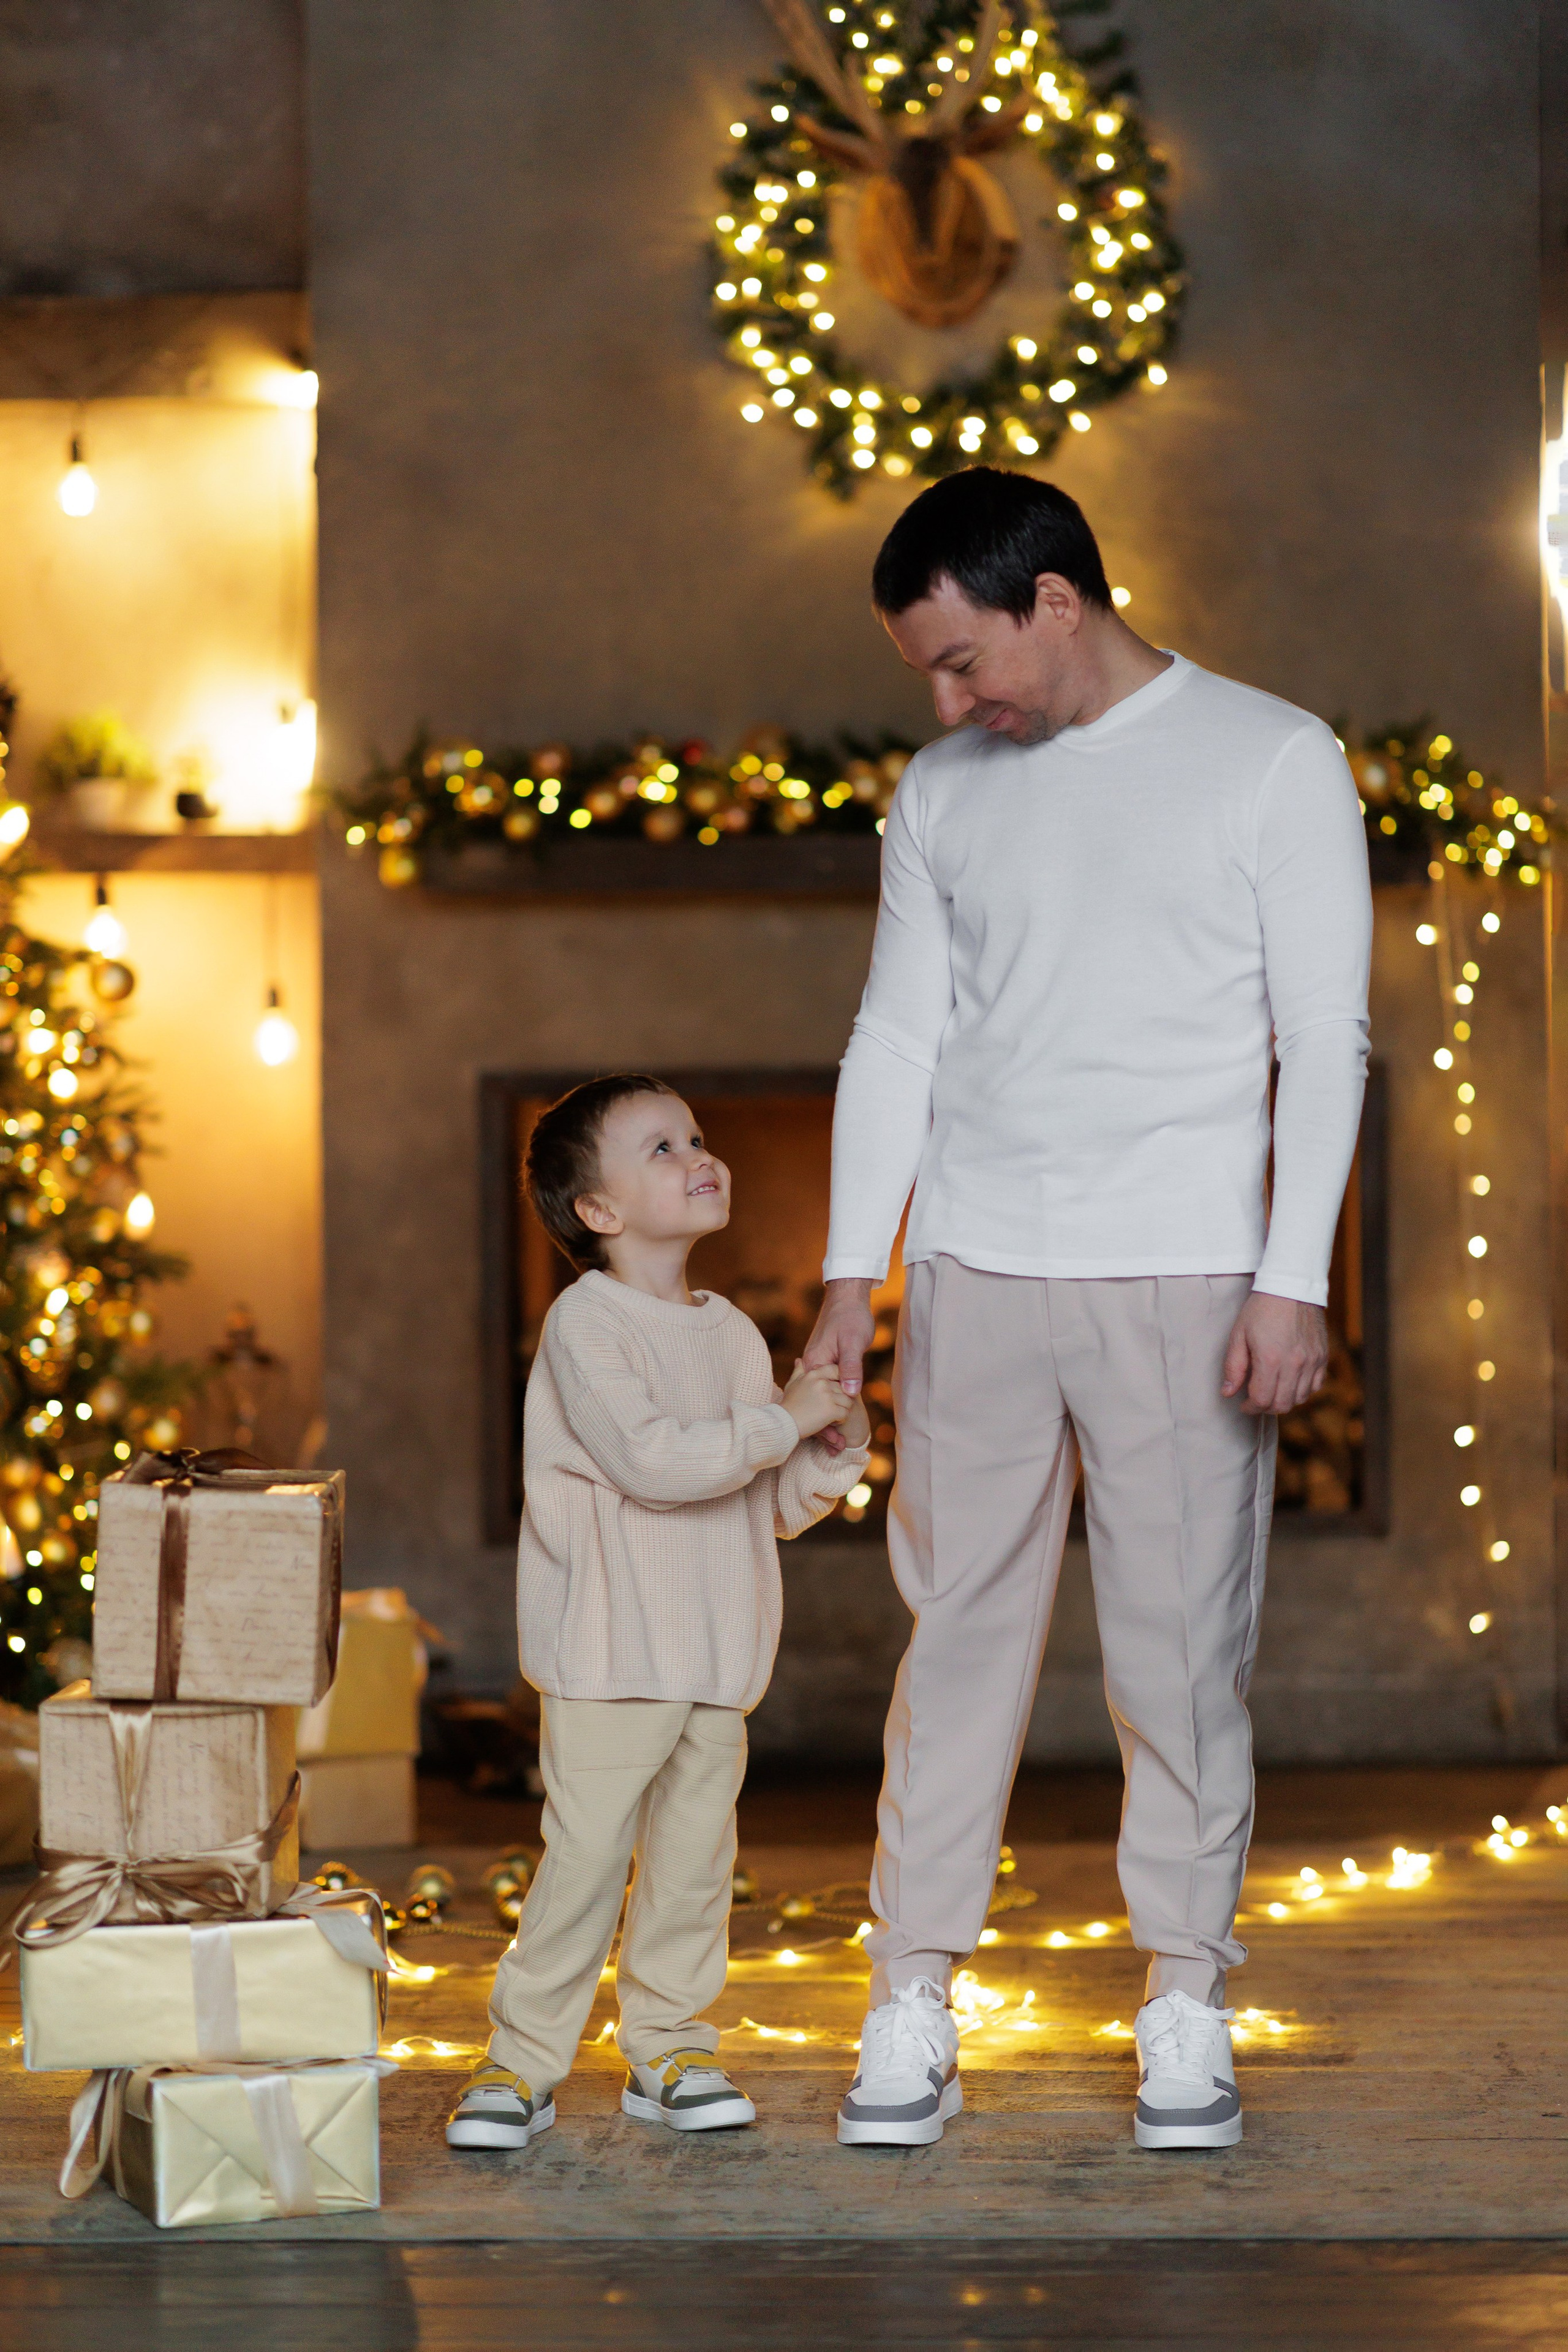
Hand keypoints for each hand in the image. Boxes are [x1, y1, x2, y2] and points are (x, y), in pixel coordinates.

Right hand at [782, 1358, 855, 1440]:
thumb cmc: (788, 1404)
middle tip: (835, 1406)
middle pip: (844, 1387)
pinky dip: (842, 1419)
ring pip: (848, 1401)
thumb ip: (798, 1371)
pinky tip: (833, 1422)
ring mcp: (827, 1396)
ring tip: (835, 1414)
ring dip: (843, 1409)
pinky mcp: (830, 1410)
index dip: (840, 1379)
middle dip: (841, 1398)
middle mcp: (822, 1383)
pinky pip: (846, 1413)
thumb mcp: (792, 1384)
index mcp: (814, 1375)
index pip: (836, 1369)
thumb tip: (799, 1360)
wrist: (784, 1423)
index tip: (837, 1390)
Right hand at [801, 1278, 874, 1453]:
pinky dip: (831, 1407)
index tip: (834, 1444)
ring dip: (828, 1423)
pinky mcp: (825, 1366)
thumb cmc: (850, 1317)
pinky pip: (825, 1392)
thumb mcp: (853, 1342)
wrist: (846, 1297)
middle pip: (815, 1406)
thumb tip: (850, 1393)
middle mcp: (812, 1369)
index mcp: (815, 1365)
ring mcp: (817, 1368)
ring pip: (820, 1401)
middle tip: (837, 1451)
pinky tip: (837, 1421)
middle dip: (825, 1430)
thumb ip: (851, 1367)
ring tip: (837, 1445)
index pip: (817, 1402)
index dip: (825, 1426)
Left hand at [1222, 1291, 1328, 1414]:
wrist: (1291, 1287)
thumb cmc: (1261, 1308)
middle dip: (1266, 1407)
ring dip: (1284, 1400)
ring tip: (1273, 1390)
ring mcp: (1312, 1361)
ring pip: (1301, 1398)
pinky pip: (1316, 1386)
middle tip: (1256, 1399)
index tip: (1244, 1404)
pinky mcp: (1322, 1356)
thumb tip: (1228, 1392)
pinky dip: (1303, 1390)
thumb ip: (1233, 1366)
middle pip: (1282, 1404)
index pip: (1262, 1400)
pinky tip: (1291, 1382)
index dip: (1250, 1408)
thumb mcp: (1239, 1334)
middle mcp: (1294, 1364)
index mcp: (1270, 1359)